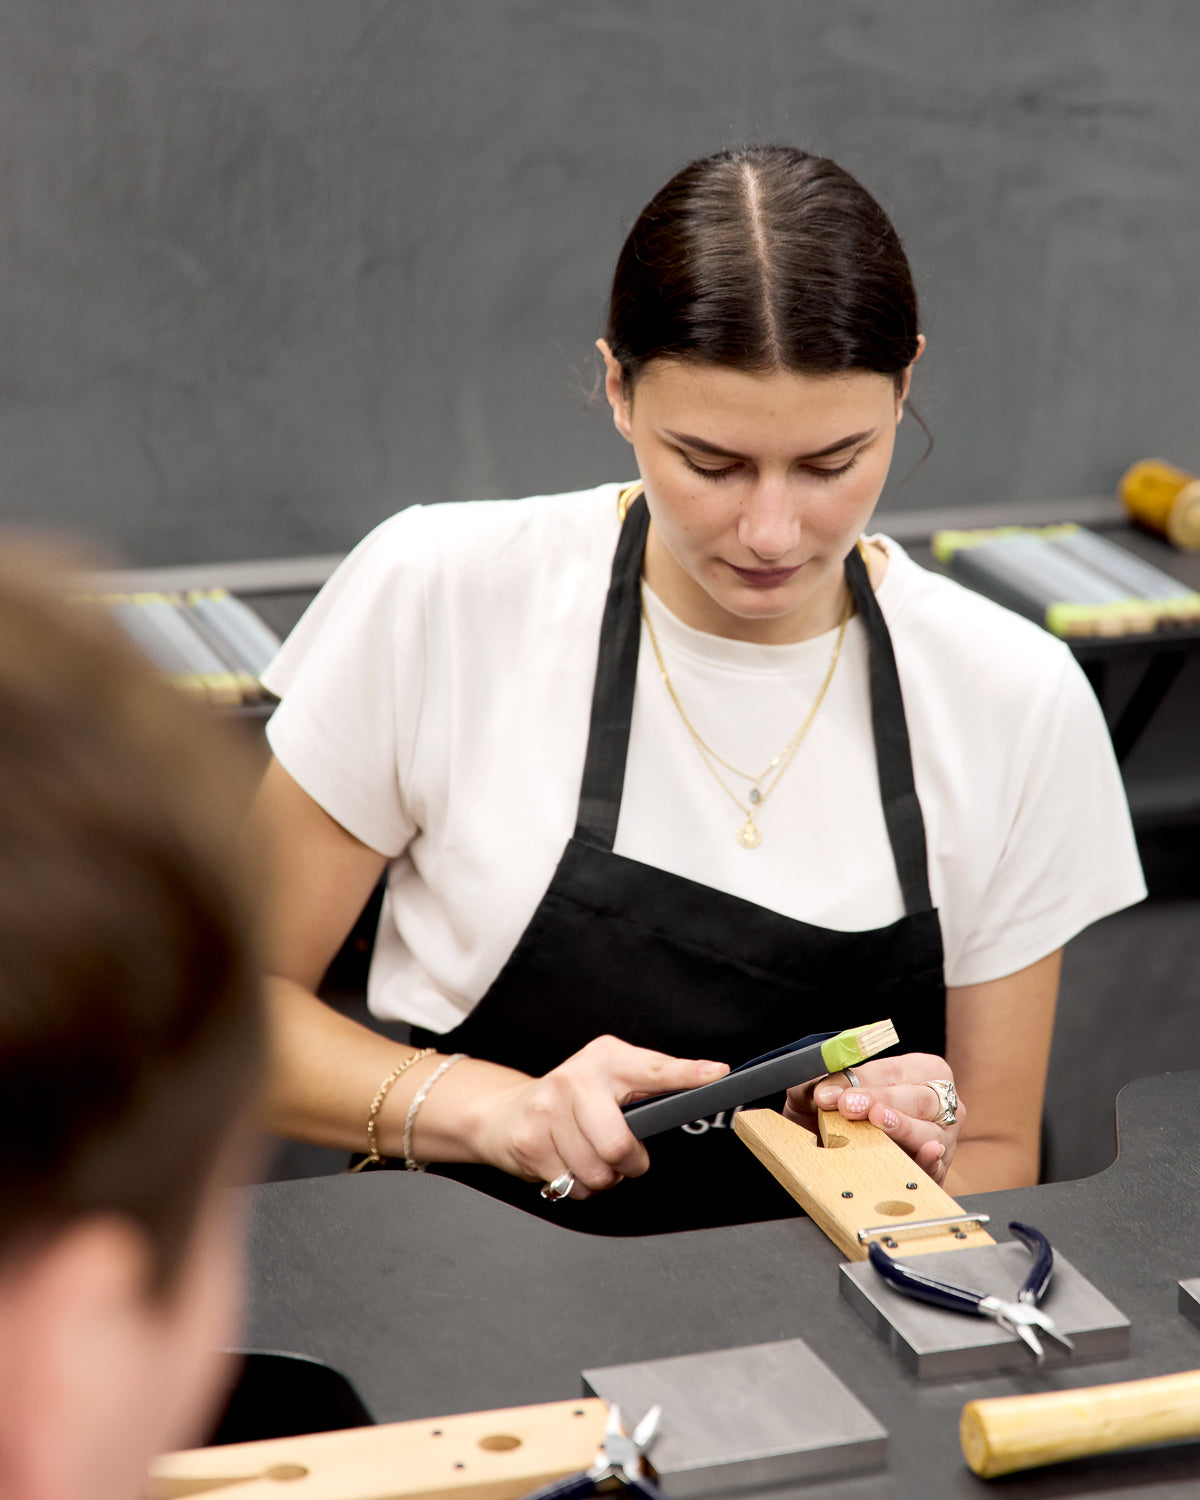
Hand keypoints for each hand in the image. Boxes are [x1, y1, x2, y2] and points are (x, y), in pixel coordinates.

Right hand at [475, 1035, 728, 1198]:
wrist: (504, 1113)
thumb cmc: (569, 1101)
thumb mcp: (606, 1081)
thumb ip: (645, 1090)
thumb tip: (697, 1097)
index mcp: (607, 1058)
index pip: (655, 1068)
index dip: (687, 1074)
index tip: (716, 1074)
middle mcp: (577, 1078)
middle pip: (618, 1144)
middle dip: (629, 1163)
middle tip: (624, 1157)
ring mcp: (549, 1109)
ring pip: (597, 1171)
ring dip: (601, 1177)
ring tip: (590, 1156)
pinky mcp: (530, 1141)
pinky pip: (573, 1185)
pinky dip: (578, 1185)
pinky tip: (567, 1162)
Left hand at [783, 1052, 961, 1186]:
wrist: (838, 1152)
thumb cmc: (841, 1114)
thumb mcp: (824, 1092)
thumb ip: (817, 1082)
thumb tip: (816, 1086)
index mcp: (917, 1071)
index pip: (893, 1071)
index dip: (863, 1079)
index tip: (834, 1091)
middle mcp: (937, 1102)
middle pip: (917, 1098)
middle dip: (881, 1099)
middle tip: (849, 1106)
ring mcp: (941, 1137)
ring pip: (929, 1131)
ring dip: (902, 1126)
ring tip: (877, 1121)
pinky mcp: (938, 1170)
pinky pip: (938, 1166)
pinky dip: (930, 1160)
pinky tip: (925, 1153)